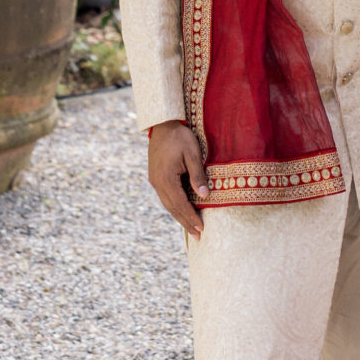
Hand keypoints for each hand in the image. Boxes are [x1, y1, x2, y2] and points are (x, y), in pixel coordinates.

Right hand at [147, 120, 209, 235]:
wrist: (162, 123)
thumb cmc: (180, 136)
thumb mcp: (193, 154)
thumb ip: (198, 175)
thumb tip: (205, 196)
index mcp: (166, 178)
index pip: (180, 203)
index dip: (191, 217)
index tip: (201, 229)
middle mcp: (157, 182)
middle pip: (172, 208)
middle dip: (185, 222)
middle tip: (198, 235)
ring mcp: (155, 180)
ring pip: (168, 204)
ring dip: (179, 216)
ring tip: (191, 228)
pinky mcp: (155, 177)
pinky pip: (166, 196)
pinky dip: (175, 206)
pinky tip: (182, 211)